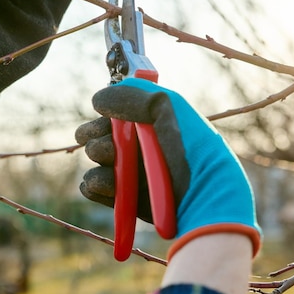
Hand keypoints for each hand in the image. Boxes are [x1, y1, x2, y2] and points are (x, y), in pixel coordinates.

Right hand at [75, 78, 260, 257]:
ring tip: (119, 164)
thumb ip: (130, 94)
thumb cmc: (190, 147)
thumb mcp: (166, 105)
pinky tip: (114, 185)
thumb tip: (97, 101)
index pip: (114, 109)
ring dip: (101, 157)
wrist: (203, 198)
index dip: (106, 110)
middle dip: (97, 133)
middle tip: (112, 141)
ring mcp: (130, 173)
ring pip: (93, 158)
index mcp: (151, 121)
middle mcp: (139, 145)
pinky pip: (91, 186)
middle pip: (98, 131)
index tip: (107, 114)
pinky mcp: (123, 200)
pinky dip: (97, 184)